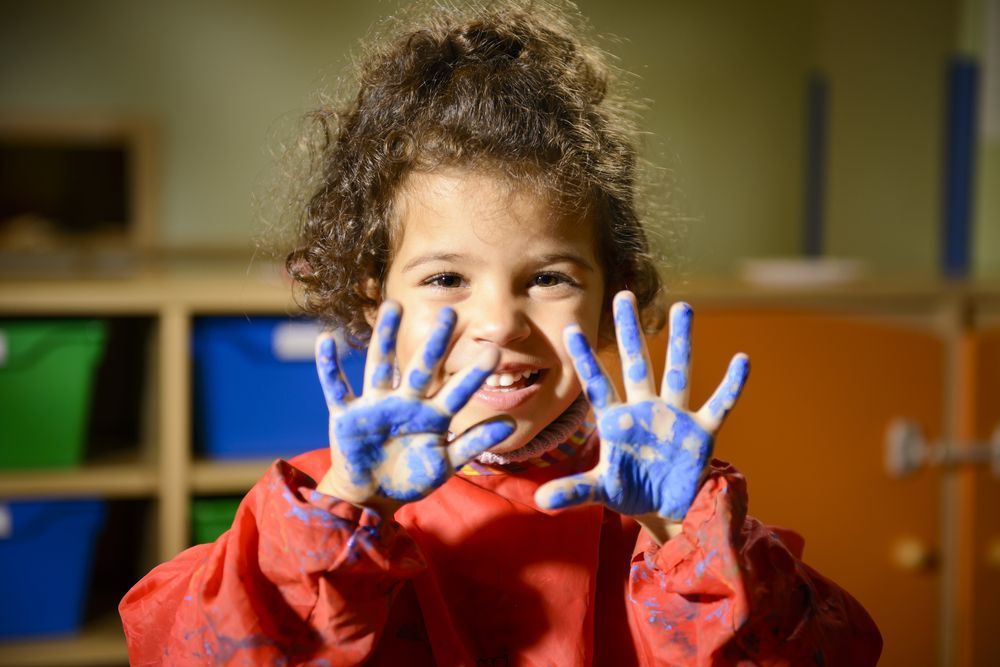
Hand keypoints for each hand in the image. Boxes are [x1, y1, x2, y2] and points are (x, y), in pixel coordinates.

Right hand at [315, 301, 514, 509]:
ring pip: (380, 366)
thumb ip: (474, 442)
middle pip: (422, 368)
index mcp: (431, 414)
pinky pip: (336, 388)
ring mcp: (375, 406)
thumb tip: (511, 423)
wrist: (372, 497)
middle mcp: (405, 402)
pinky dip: (328, 366)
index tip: (494, 351)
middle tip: (451, 313)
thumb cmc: (411, 477)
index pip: (457, 390)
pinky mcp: (346, 416)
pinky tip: (326, 340)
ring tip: (392, 306)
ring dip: (385, 338)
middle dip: (435, 342)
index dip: (473, 374)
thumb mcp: (445, 463)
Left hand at [535, 292, 748, 520]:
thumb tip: (541, 500)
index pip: (597, 384)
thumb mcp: (601, 491)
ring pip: (678, 371)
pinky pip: (719, 405)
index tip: (571, 329)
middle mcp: (645, 410)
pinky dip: (732, 385)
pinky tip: (742, 360)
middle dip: (631, 331)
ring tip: (683, 306)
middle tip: (624, 295)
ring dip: (681, 341)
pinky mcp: (701, 432)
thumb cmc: (631, 492)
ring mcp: (674, 417)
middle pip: (636, 363)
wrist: (668, 510)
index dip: (585, 359)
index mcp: (617, 421)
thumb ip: (574, 491)